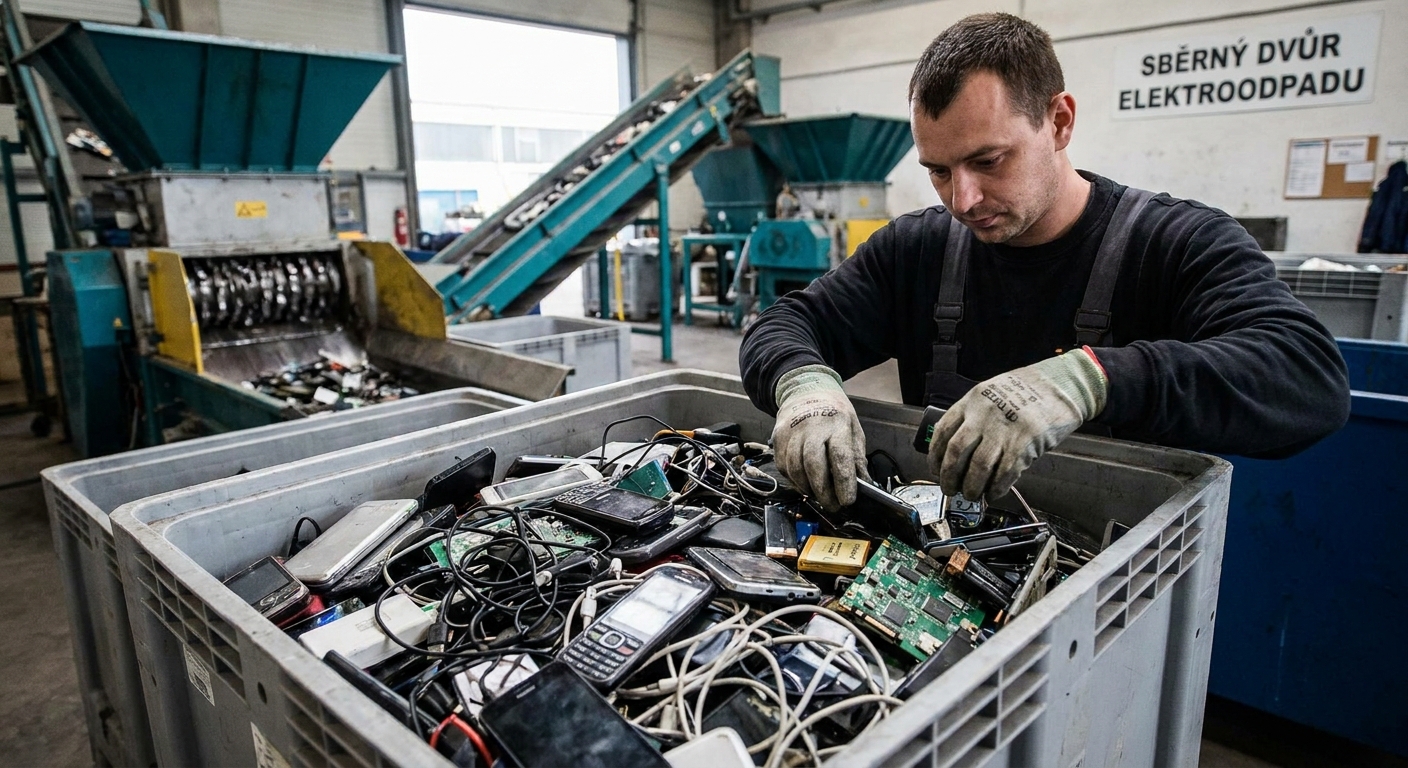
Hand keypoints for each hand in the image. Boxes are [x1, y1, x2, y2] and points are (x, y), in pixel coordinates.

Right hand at [772, 365, 867, 510]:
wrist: (805, 391)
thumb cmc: (833, 413)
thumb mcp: (853, 429)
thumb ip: (857, 457)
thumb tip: (863, 485)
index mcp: (836, 423)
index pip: (839, 456)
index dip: (844, 481)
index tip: (848, 500)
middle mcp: (811, 426)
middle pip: (813, 464)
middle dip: (823, 491)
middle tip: (833, 506)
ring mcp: (791, 432)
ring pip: (795, 469)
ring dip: (808, 488)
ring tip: (820, 497)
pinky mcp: (778, 439)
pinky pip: (784, 467)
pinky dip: (796, 481)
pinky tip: (806, 483)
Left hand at [928, 348, 1107, 500]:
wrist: (1061, 385)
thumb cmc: (1027, 390)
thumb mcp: (991, 394)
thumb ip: (974, 417)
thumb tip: (958, 451)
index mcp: (972, 401)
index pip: (943, 432)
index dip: (935, 457)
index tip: (935, 470)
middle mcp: (984, 415)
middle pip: (956, 453)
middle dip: (949, 477)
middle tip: (950, 489)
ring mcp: (1004, 430)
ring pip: (978, 468)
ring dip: (972, 487)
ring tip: (971, 495)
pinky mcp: (1025, 444)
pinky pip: (1004, 474)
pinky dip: (996, 488)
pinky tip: (993, 493)